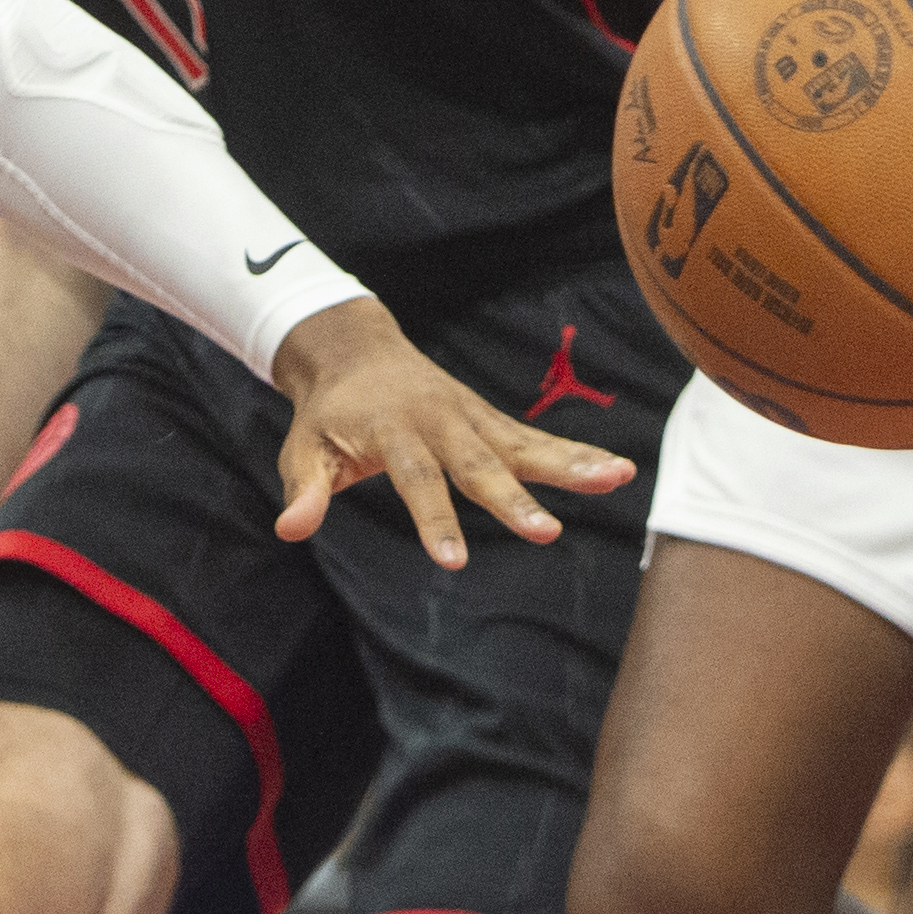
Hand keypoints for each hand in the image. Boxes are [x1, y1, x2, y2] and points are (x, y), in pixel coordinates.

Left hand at [267, 301, 637, 570]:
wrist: (355, 351)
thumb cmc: (327, 414)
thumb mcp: (303, 449)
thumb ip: (304, 489)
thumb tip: (291, 530)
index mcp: (393, 428)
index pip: (417, 480)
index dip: (434, 519)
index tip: (453, 562)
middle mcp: (441, 420)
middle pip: (479, 464)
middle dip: (512, 499)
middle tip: (546, 534)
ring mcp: (472, 418)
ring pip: (523, 445)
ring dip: (570, 465)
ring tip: (618, 479)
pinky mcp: (492, 421)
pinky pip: (538, 442)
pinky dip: (578, 455)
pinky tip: (621, 472)